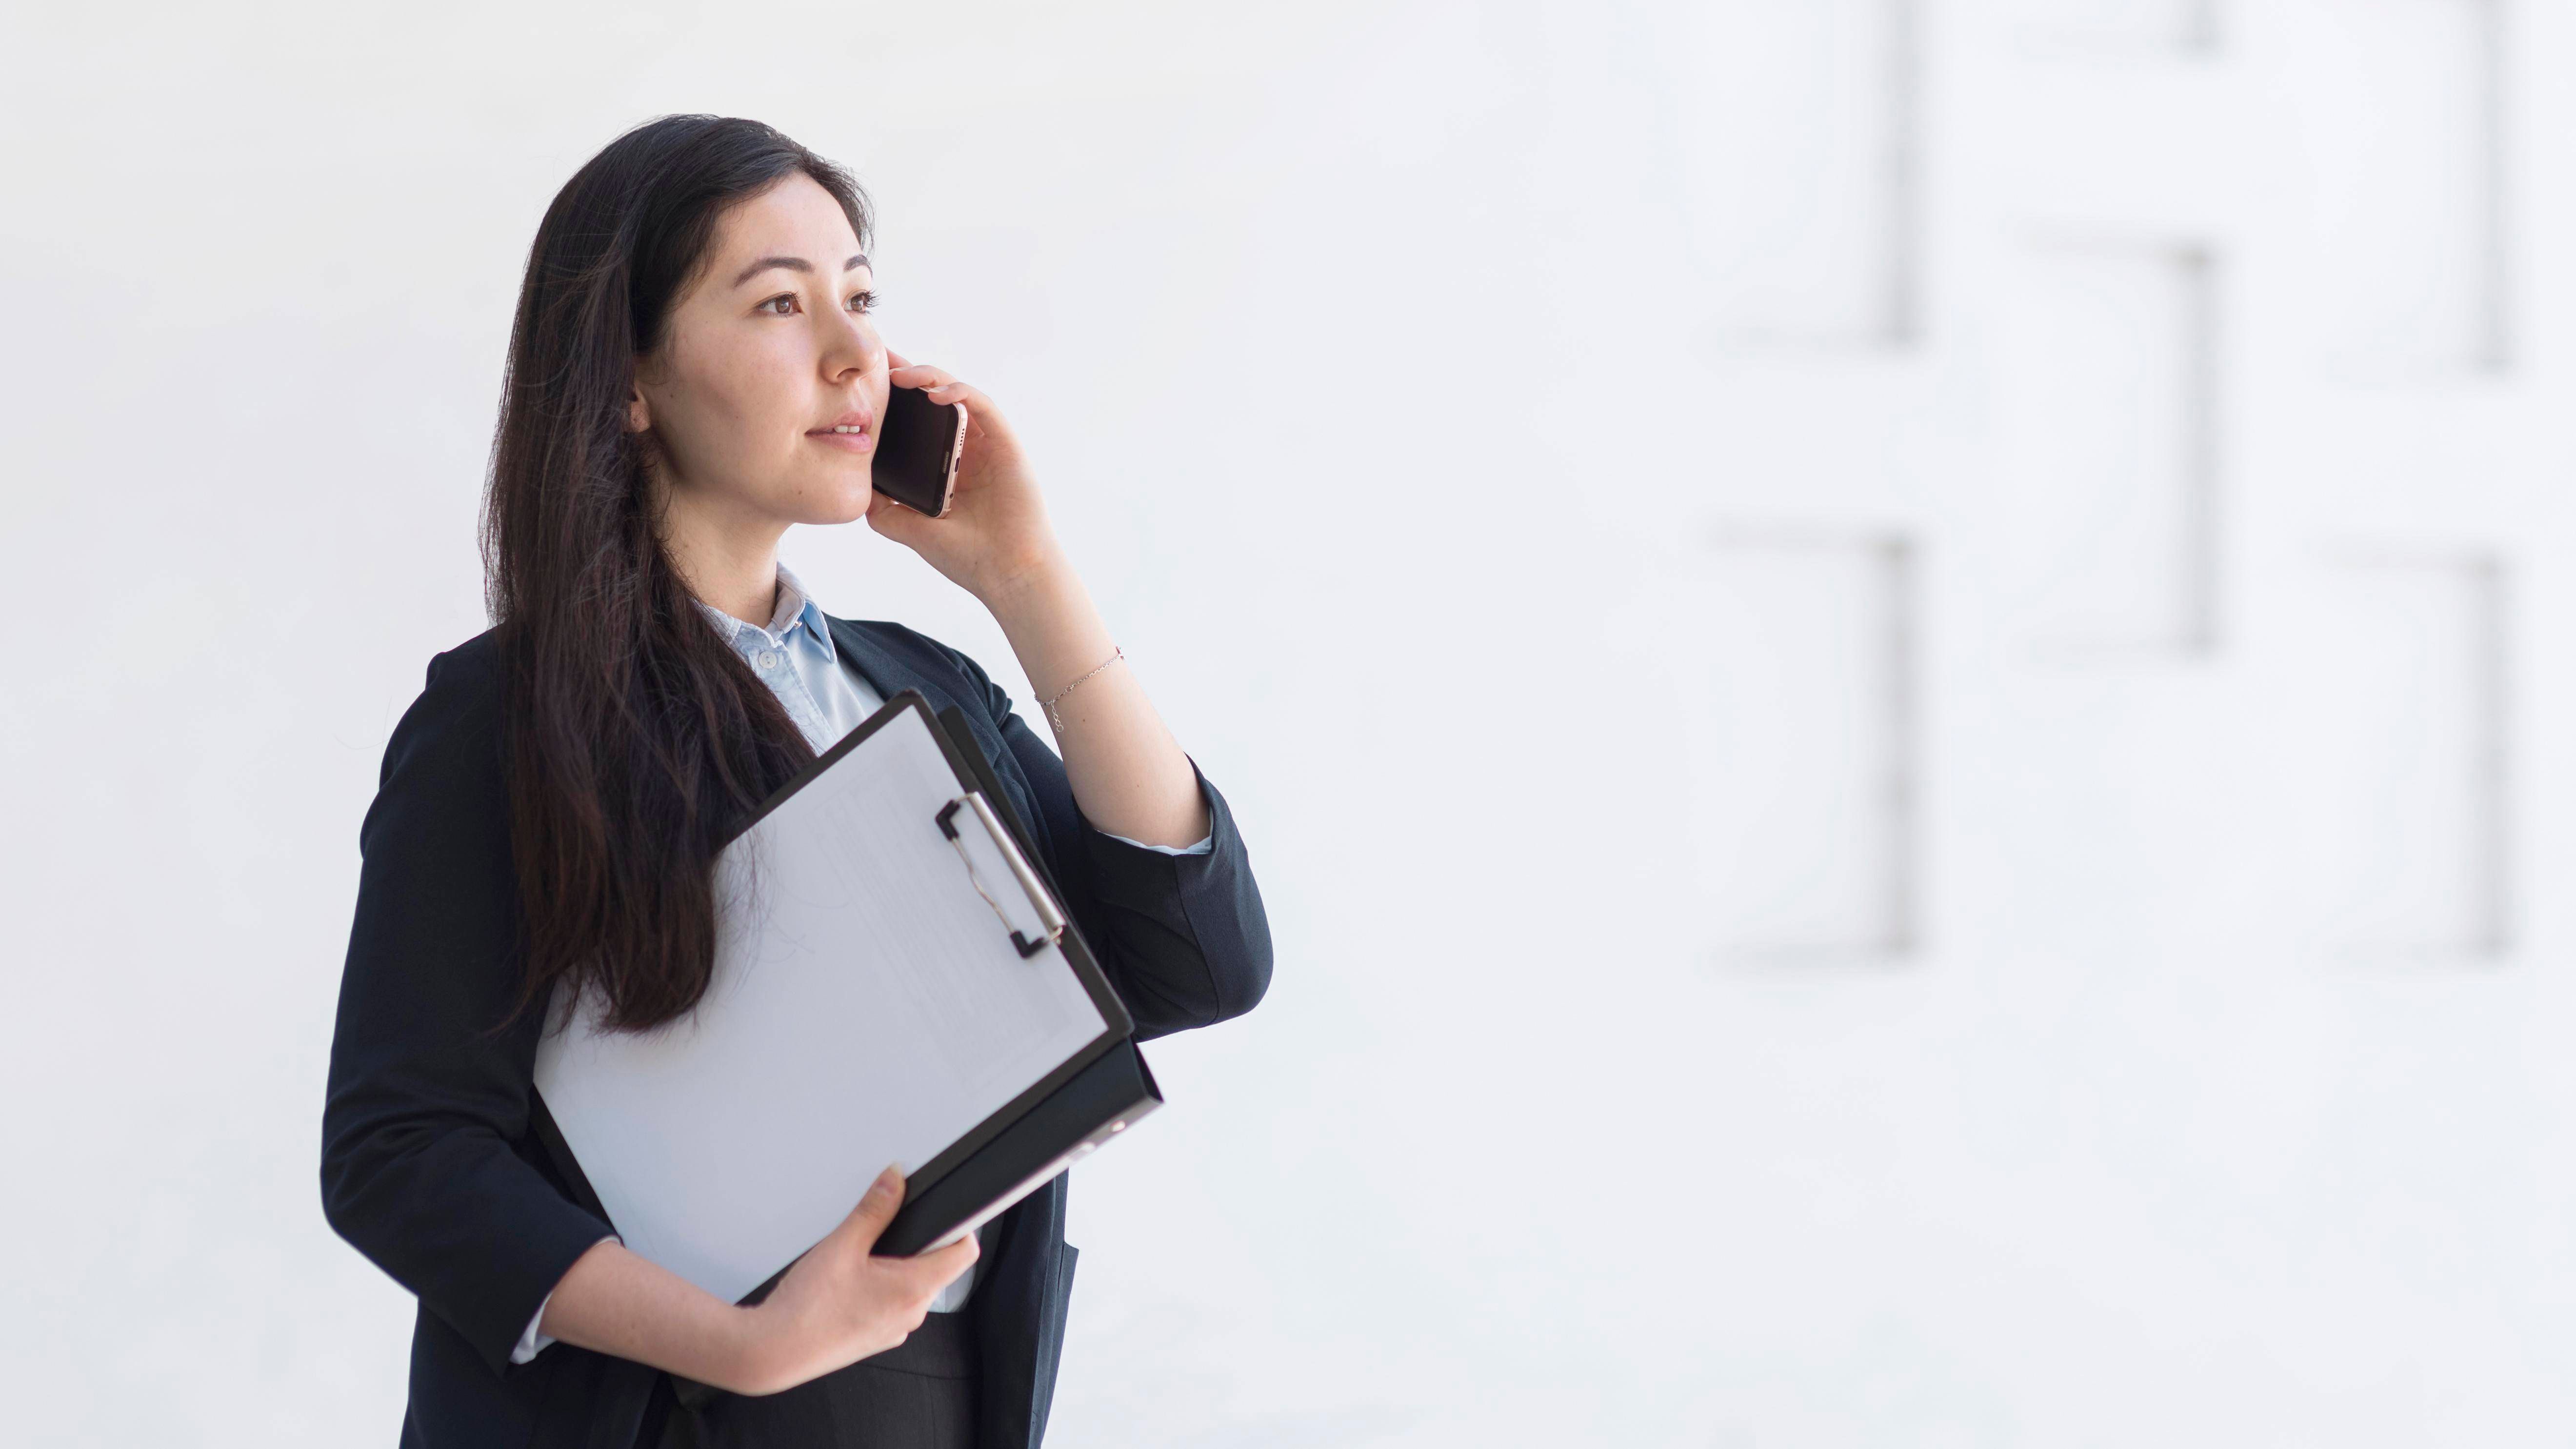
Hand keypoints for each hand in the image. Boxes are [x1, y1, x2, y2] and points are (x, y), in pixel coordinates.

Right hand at [727, 1165, 979, 1395]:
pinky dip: (879, 1290)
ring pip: (911, 1287)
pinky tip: (849, 1284)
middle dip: (916, 1245)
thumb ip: (874, 1208)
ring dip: (895, 1268)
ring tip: (859, 1261)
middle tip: (884, 1232)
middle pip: (937, 1267)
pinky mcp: (877, 1338)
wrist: (774, 1350)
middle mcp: (912, 1314)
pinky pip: (891, 1305)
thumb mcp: (842, 1245)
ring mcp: (895, 1330)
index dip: (960, 1227)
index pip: (964, 1253)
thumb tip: (895, 1180)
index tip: (946, 1213)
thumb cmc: (807, 1308)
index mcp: (914, 1289)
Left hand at [866, 352, 1065, 601]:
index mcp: (945, 466)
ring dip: (928, 378)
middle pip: (935, 400)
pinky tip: (934, 392)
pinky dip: (959, 393)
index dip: (894, 399)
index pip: (917, 422)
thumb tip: (857, 490)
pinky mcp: (1005, 443)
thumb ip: (886, 511)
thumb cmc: (969, 557)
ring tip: (898, 375)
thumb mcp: (913, 531)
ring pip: (957, 394)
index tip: (864, 383)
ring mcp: (987, 444)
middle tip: (877, 359)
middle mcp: (966, 450)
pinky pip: (982, 405)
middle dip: (906, 375)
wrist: (1007, 574)